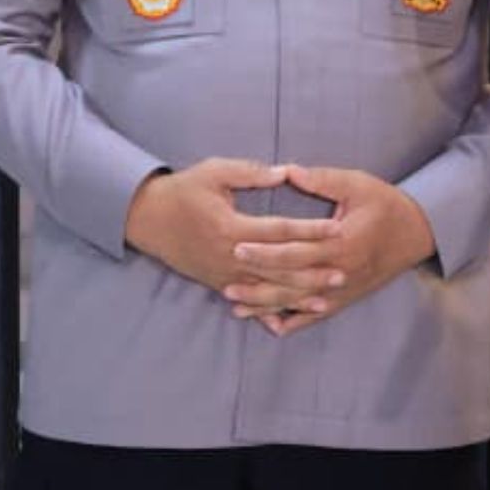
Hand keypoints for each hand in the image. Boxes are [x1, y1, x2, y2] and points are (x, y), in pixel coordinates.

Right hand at [123, 158, 341, 292]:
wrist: (147, 219)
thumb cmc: (184, 191)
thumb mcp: (214, 172)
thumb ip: (250, 173)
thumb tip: (285, 172)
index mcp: (230, 225)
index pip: (279, 230)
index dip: (309, 230)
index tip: (337, 228)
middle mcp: (228, 254)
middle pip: (277, 266)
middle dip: (311, 271)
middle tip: (342, 273)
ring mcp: (222, 273)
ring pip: (266, 288)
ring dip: (296, 294)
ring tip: (326, 298)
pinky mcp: (217, 282)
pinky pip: (248, 299)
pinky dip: (269, 309)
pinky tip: (289, 318)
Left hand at [222, 164, 438, 336]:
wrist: (417, 233)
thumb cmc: (386, 204)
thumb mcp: (357, 184)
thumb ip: (322, 179)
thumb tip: (287, 170)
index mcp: (341, 241)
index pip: (295, 249)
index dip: (265, 250)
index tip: (237, 246)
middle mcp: (340, 270)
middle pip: (291, 280)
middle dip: (256, 281)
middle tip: (225, 280)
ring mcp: (342, 289)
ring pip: (298, 302)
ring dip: (266, 306)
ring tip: (235, 306)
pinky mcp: (345, 298)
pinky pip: (315, 315)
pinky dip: (292, 321)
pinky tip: (269, 325)